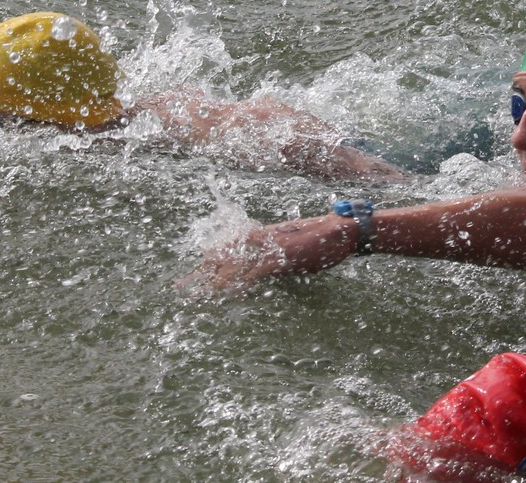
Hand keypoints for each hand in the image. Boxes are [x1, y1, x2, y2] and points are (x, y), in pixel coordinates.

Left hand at [179, 214, 355, 295]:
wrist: (345, 229)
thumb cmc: (325, 239)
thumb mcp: (297, 247)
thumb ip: (280, 257)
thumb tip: (269, 270)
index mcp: (265, 235)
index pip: (230, 247)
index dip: (211, 260)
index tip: (195, 271)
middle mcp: (263, 239)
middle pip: (224, 255)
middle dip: (202, 273)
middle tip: (181, 288)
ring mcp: (271, 247)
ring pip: (234, 264)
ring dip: (215, 282)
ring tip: (197, 296)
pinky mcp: (282, 256)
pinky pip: (255, 272)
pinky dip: (241, 283)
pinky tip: (229, 294)